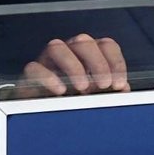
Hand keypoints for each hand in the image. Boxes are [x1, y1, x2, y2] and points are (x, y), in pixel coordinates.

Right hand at [11, 34, 129, 97]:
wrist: (43, 113)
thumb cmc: (75, 100)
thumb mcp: (97, 96)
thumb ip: (110, 91)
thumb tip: (123, 89)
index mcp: (90, 52)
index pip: (106, 45)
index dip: (115, 62)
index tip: (119, 84)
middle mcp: (69, 50)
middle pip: (83, 41)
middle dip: (97, 63)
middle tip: (104, 84)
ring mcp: (47, 59)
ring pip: (57, 47)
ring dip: (73, 66)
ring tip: (83, 88)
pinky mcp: (30, 74)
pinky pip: (34, 67)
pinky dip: (47, 77)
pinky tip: (60, 91)